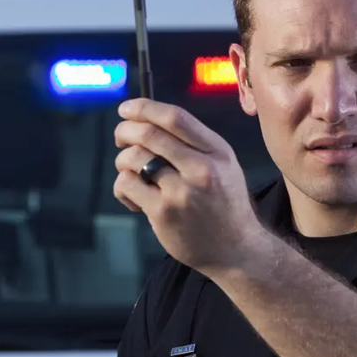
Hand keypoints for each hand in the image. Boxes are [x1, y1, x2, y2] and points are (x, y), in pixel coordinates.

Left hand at [113, 98, 269, 273]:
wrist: (236, 249)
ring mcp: (181, 191)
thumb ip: (194, 143)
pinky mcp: (163, 213)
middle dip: (125, 131)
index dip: (144, 108)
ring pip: (134, 158)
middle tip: (120, 137)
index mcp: (217, 151)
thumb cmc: (224, 204)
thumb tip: (148, 120)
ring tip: (131, 173)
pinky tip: (134, 198)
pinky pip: (128, 185)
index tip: (126, 108)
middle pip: (149, 134)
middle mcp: (202, 168)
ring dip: (123, 161)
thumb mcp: (223, 165)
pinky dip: (123, 187)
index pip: (175, 117)